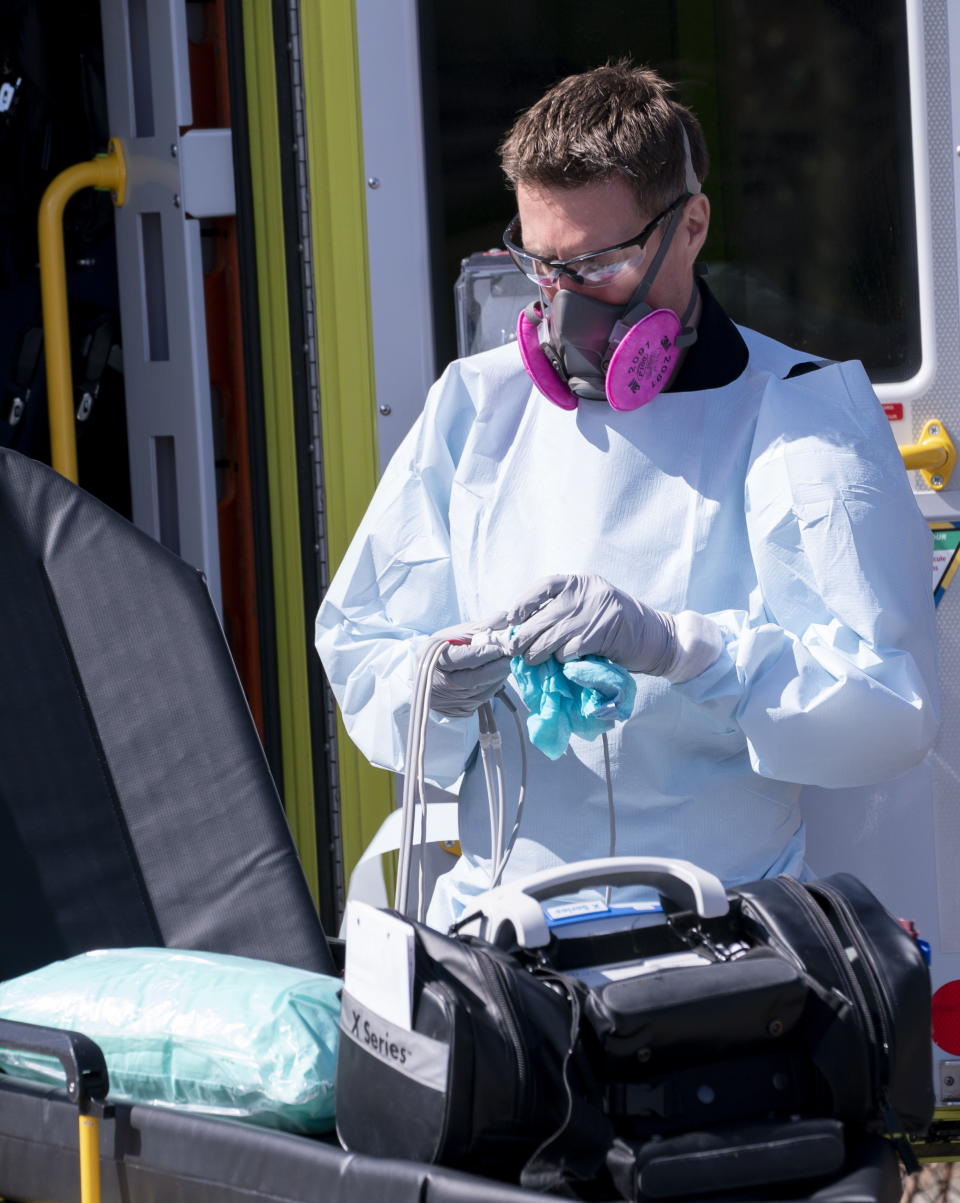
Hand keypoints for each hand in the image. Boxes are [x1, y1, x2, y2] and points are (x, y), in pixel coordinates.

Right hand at [429, 635, 511, 717]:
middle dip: (496, 668)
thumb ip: (480, 627)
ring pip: (480, 691)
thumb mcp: (454, 634)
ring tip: (506, 665)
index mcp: (434, 660)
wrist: (425, 673)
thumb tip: (504, 618)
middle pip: (473, 679)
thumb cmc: (441, 650)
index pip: (462, 659)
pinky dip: (492, 687)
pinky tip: (497, 677)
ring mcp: (449, 701)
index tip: (499, 648)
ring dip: (497, 678)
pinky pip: (481, 700)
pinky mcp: (459, 711)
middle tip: (510, 658)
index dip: (483, 654)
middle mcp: (440, 684)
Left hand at [503, 574, 677, 673]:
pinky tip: (562, 662)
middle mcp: (586, 594)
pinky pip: (568, 650)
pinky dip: (561, 659)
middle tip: (514, 648)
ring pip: (551, 637)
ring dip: (537, 652)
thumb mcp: (590, 604)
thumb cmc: (616, 624)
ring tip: (531, 659)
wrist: (653, 636)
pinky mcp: (599, 635)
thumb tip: (524, 625)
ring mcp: (593, 614)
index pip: (544, 586)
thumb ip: (564, 608)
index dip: (524, 602)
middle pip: (543, 617)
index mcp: (581, 582)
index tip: (511, 618)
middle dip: (524, 635)